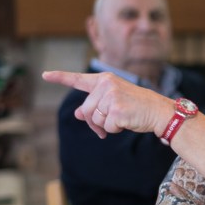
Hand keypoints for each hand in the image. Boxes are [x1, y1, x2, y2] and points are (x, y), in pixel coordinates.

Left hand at [42, 70, 168, 139]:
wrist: (159, 111)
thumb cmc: (137, 106)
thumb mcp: (114, 102)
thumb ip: (95, 105)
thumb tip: (78, 113)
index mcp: (104, 80)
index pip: (78, 79)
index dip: (60, 78)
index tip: (45, 75)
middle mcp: (106, 85)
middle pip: (86, 110)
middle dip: (94, 121)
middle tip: (109, 123)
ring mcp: (111, 97)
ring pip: (94, 119)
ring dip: (105, 126)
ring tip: (121, 119)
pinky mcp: (116, 110)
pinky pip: (106, 127)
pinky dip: (114, 129)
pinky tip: (126, 122)